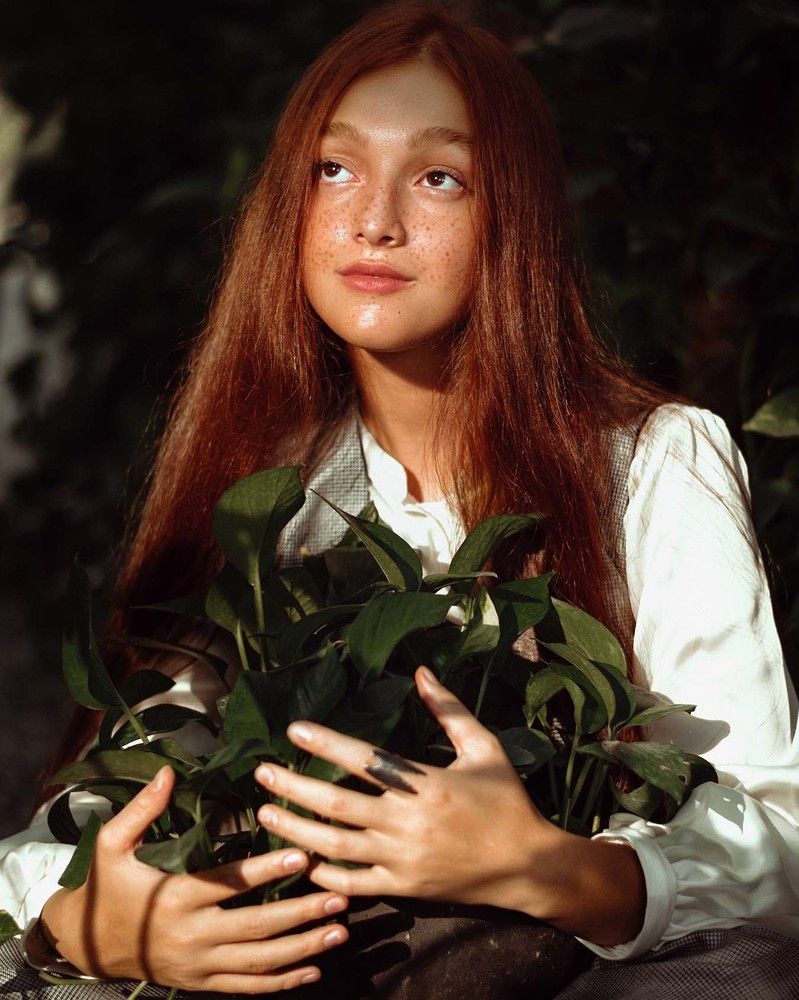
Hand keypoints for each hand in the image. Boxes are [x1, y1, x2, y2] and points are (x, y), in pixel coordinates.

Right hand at [40, 765, 348, 993]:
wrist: (86, 945)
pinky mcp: (200, 984)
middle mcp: (191, 935)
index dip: (265, 870)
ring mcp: (197, 966)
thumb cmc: (105, 887)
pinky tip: (313, 969)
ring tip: (339, 930)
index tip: (302, 855)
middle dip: (301, 913)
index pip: (228, 884)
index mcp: (174, 898)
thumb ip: (142, 809)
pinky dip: (282, 981)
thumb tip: (168, 772)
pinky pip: (247, 988)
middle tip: (339, 896)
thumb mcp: (111, 844)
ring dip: (303, 948)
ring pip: (258, 962)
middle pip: (255, 928)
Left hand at [255, 666, 561, 916]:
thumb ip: (449, 710)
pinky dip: (324, 876)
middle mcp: (408, 822)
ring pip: (335, 846)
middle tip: (261, 773)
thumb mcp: (484, 748)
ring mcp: (403, 859)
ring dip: (296, 829)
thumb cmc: (507, 801)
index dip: (326, 743)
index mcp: (427, 783)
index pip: (364, 758)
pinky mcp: (404, 888)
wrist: (530, 867)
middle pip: (337, 804)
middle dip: (294, 787)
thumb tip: (421, 670)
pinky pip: (354, 884)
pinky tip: (302, 860)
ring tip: (264, 813)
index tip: (294, 731)